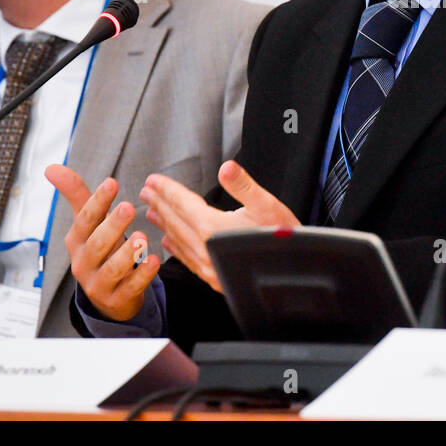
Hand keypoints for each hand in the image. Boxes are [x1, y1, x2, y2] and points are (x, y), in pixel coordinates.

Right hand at [48, 164, 160, 322]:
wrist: (107, 295)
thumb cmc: (100, 250)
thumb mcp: (89, 224)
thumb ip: (76, 195)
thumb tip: (52, 167)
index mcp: (77, 241)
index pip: (85, 219)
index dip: (97, 201)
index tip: (112, 182)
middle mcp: (84, 263)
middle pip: (97, 244)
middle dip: (112, 226)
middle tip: (128, 207)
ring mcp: (99, 284)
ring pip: (112, 269)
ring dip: (127, 254)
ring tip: (142, 237)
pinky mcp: (117, 300)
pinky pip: (130, 288)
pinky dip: (143, 275)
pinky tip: (154, 261)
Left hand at [141, 160, 300, 292]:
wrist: (298, 275)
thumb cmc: (287, 241)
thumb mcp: (268, 206)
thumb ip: (243, 186)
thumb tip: (226, 168)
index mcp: (214, 228)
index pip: (183, 203)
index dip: (167, 189)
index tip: (154, 180)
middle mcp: (206, 248)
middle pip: (176, 221)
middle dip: (160, 203)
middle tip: (147, 191)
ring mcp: (209, 265)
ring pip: (178, 240)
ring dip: (164, 224)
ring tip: (152, 212)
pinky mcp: (215, 277)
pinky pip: (187, 260)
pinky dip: (175, 248)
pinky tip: (170, 244)